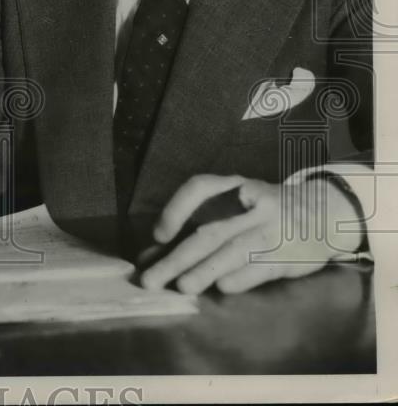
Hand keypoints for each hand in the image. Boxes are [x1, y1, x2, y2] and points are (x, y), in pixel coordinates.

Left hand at [139, 174, 363, 294]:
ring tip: (181, 287)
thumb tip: (151, 254)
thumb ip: (198, 223)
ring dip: (205, 270)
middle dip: (177, 258)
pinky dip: (240, 278)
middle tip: (150, 280)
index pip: (200, 188)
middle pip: (210, 231)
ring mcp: (273, 228)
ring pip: (234, 250)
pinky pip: (261, 267)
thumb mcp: (235, 205)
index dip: (175, 210)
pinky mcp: (290, 254)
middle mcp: (252, 204)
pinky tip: (221, 288)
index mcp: (234, 186)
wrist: (325, 213)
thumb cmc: (263, 211)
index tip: (158, 236)